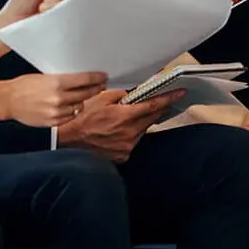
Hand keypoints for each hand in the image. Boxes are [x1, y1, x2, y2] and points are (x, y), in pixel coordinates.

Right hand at [5, 71, 106, 127]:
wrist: (9, 100)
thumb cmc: (25, 85)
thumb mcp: (45, 76)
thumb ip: (64, 79)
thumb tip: (82, 78)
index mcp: (57, 82)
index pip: (86, 79)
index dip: (97, 78)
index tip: (103, 76)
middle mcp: (59, 98)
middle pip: (86, 93)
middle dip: (95, 89)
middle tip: (100, 85)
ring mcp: (57, 111)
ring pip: (80, 106)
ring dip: (81, 101)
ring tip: (78, 96)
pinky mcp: (54, 122)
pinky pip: (70, 116)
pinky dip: (71, 111)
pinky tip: (67, 106)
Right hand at [56, 87, 185, 162]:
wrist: (67, 139)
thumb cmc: (81, 117)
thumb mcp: (101, 97)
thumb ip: (122, 94)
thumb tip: (135, 93)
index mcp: (125, 116)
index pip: (153, 106)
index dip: (168, 98)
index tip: (180, 93)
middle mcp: (129, 133)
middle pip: (150, 118)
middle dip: (154, 109)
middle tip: (157, 102)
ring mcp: (126, 147)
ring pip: (141, 131)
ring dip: (138, 123)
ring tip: (123, 119)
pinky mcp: (122, 156)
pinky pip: (132, 142)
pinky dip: (129, 136)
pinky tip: (116, 132)